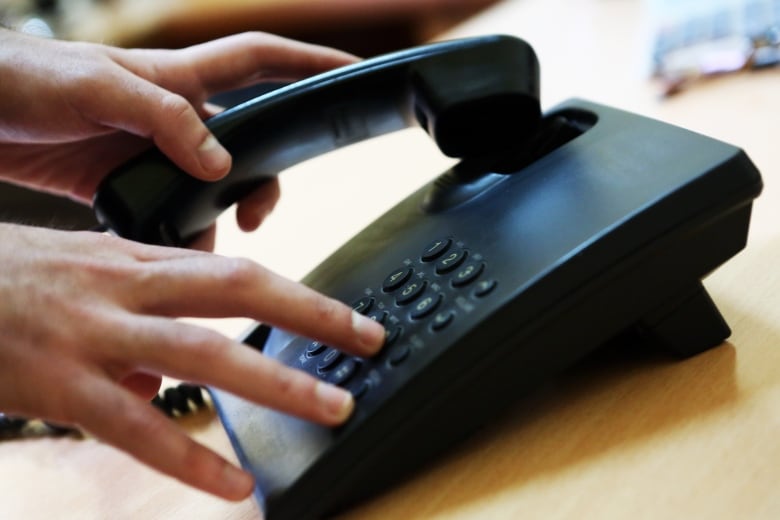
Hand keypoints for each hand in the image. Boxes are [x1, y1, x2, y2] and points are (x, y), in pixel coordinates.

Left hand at [0, 29, 356, 231]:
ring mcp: (151, 150)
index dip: (310, 63)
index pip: (260, 61)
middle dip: (262, 179)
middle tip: (254, 216)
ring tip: (198, 247)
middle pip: (247, 142)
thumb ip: (160, 116)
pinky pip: (168, 212)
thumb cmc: (20, 80)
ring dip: (212, 219)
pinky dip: (171, 235)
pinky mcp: (123, 181)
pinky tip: (162, 253)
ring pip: (209, 188)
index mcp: (176, 79)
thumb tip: (217, 162)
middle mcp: (173, 114)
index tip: (351, 74)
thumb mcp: (93, 88)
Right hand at [0, 224, 385, 499]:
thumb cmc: (12, 278)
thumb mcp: (88, 274)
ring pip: (204, 356)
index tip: (348, 318)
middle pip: (240, 294)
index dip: (300, 295)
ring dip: (275, 385)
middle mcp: (128, 291)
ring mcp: (96, 338)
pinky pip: (137, 429)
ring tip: (331, 408)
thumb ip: (143, 311)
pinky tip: (233, 485)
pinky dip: (189, 459)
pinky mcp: (62, 387)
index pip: (240, 272)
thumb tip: (175, 368)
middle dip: (313, 318)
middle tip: (369, 343)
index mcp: (139, 262)